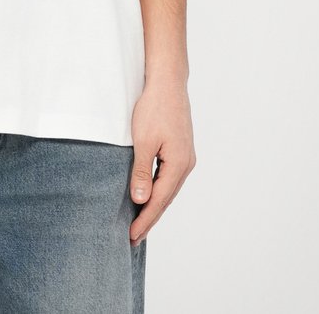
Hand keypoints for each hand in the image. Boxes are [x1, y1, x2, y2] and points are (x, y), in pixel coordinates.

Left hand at [129, 77, 195, 245]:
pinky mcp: (180, 148)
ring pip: (168, 188)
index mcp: (179, 164)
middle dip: (149, 217)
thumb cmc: (154, 108)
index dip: (144, 219)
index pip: (159, 200)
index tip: (131, 236)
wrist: (167, 82)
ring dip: (154, 204)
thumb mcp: (143, 141)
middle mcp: (186, 164)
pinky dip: (158, 189)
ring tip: (139, 221)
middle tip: (133, 237)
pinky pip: (169, 176)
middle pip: (166, 198)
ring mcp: (185, 156)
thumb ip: (141, 172)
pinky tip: (149, 193)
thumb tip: (140, 200)